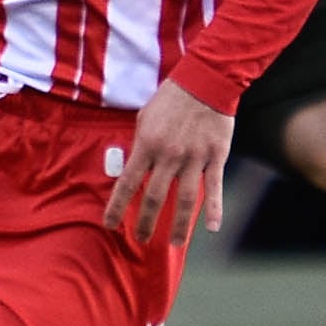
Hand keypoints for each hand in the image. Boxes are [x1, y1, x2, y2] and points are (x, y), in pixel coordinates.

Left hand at [103, 79, 231, 246]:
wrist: (205, 81)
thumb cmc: (171, 98)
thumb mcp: (144, 118)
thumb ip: (138, 144)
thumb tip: (130, 167)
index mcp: (147, 145)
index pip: (127, 183)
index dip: (117, 206)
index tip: (110, 224)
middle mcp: (169, 155)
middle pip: (155, 197)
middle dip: (146, 222)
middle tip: (142, 239)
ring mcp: (194, 158)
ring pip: (186, 199)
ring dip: (179, 225)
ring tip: (174, 244)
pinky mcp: (215, 157)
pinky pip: (214, 188)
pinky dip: (214, 209)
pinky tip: (213, 228)